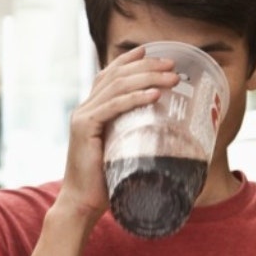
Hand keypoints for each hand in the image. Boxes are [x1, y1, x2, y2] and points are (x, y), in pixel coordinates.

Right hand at [57, 46, 178, 224]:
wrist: (82, 203)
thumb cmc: (105, 182)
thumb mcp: (122, 151)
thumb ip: (132, 135)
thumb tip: (163, 130)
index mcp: (90, 111)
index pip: (109, 75)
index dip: (130, 60)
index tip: (152, 51)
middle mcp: (84, 109)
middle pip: (116, 75)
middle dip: (146, 66)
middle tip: (172, 64)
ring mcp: (82, 117)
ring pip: (117, 86)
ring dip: (148, 78)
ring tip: (172, 77)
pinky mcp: (84, 128)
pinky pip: (113, 106)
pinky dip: (135, 98)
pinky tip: (154, 94)